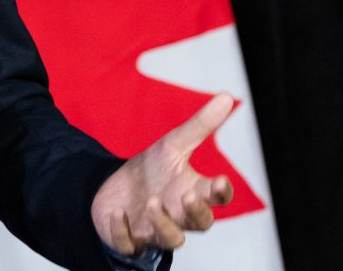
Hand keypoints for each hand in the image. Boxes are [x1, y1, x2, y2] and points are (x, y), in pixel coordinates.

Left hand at [90, 93, 236, 253]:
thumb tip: (227, 97)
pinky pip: (130, 245)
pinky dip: (124, 232)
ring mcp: (156, 230)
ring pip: (172, 239)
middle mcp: (180, 216)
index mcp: (193, 192)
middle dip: (198, 211)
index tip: (220, 181)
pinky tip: (117, 214)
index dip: (221, 192)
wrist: (115, 191)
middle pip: (201, 223)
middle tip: (189, 194)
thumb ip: (200, 125)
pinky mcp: (130, 240)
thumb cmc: (153, 172)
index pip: (216, 197)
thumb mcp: (173, 145)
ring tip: (152, 202)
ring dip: (163, 223)